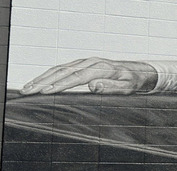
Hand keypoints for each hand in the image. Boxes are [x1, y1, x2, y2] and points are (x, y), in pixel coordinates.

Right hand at [20, 57, 157, 94]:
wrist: (137, 72)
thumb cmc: (133, 82)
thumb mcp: (127, 88)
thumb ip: (111, 88)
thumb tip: (93, 86)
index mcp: (101, 68)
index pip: (76, 77)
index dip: (60, 84)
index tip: (46, 91)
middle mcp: (90, 62)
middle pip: (63, 71)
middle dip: (44, 81)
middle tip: (29, 91)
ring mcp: (85, 62)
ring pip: (59, 68)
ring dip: (42, 77)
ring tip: (28, 87)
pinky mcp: (82, 64)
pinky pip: (62, 68)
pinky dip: (49, 75)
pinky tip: (39, 82)